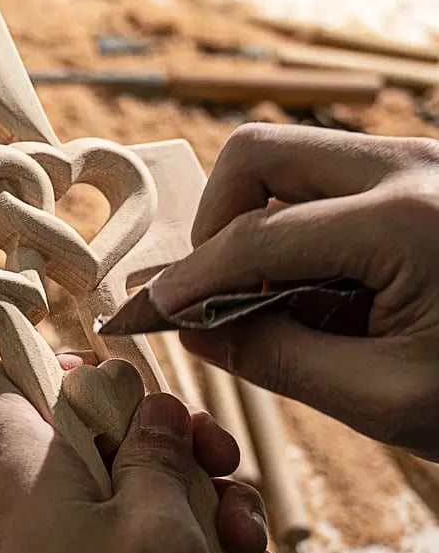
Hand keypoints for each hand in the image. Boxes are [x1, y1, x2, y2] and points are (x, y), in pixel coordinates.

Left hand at [0, 353, 295, 552]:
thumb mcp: (157, 528)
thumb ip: (154, 453)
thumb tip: (151, 406)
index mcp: (27, 475)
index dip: (44, 364)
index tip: (112, 379)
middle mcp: (38, 509)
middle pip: (93, 433)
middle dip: (169, 440)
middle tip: (219, 460)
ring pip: (135, 490)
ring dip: (206, 505)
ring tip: (253, 548)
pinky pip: (145, 546)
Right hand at [146, 125, 438, 460]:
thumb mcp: (384, 398)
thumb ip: (274, 356)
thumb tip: (192, 326)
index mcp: (408, 221)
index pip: (254, 239)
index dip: (185, 281)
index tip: (142, 313)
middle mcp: (411, 167)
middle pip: (259, 153)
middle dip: (214, 224)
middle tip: (212, 292)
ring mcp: (419, 163)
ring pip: (289, 159)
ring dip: (251, 226)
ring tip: (266, 300)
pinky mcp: (420, 178)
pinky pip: (325, 182)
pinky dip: (292, 231)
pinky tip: (312, 291)